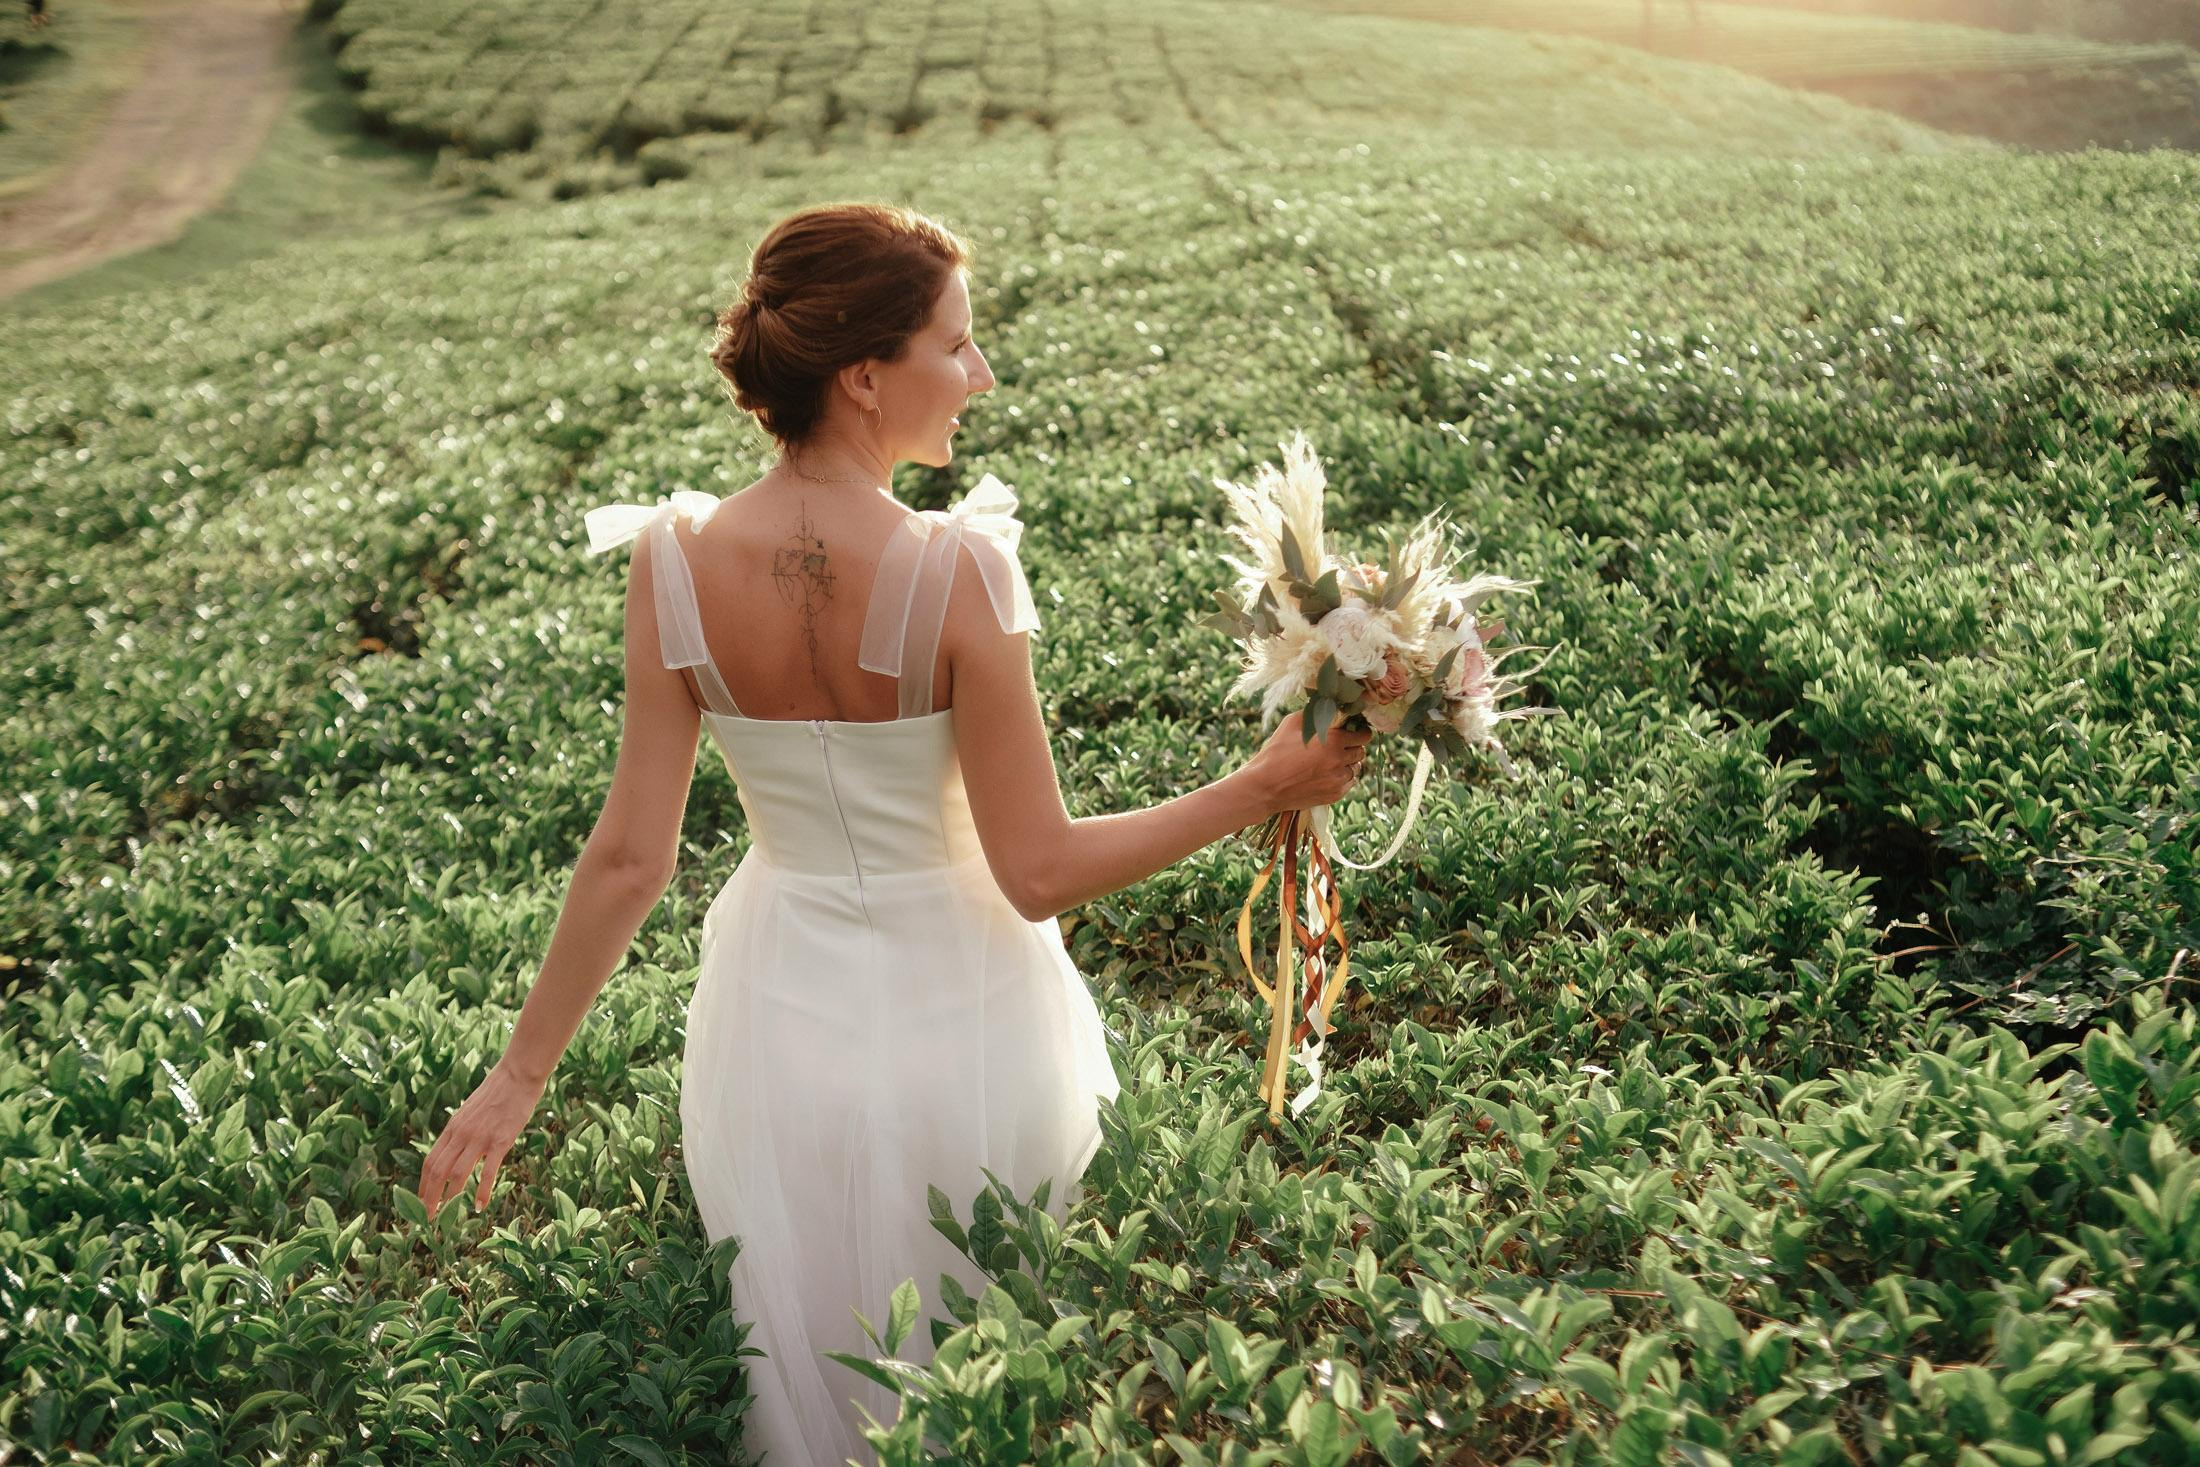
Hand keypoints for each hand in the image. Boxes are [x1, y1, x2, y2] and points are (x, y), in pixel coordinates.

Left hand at [415, 1060, 546, 1221]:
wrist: (517, 1075)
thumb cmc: (497, 1092)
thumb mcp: (470, 1111)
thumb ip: (462, 1131)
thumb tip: (456, 1150)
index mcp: (452, 1128)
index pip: (430, 1162)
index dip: (423, 1186)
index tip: (421, 1203)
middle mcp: (461, 1134)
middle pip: (437, 1172)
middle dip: (430, 1198)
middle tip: (427, 1219)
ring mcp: (480, 1138)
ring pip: (457, 1174)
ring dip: (451, 1199)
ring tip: (449, 1217)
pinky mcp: (501, 1141)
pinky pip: (488, 1171)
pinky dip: (482, 1191)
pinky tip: (480, 1205)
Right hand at [1244, 707, 1374, 814]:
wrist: (1265, 786)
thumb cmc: (1276, 752)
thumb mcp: (1292, 723)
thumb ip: (1314, 714)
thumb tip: (1327, 708)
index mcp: (1333, 740)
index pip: (1363, 736)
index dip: (1360, 732)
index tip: (1355, 732)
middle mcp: (1339, 760)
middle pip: (1361, 752)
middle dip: (1353, 747)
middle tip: (1340, 746)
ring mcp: (1338, 780)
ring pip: (1355, 769)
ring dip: (1347, 764)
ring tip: (1330, 762)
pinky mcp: (1335, 795)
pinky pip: (1348, 784)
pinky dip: (1342, 778)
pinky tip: (1327, 775)